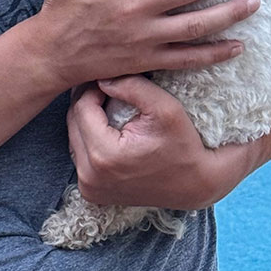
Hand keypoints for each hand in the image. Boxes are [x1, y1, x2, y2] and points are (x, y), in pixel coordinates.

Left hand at [67, 75, 248, 210]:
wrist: (196, 184)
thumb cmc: (184, 145)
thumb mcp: (165, 107)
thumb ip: (131, 86)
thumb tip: (101, 78)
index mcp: (104, 156)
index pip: (81, 108)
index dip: (92, 88)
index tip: (107, 78)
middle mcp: (89, 176)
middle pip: (73, 123)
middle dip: (87, 102)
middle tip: (105, 88)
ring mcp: (89, 188)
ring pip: (74, 138)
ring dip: (87, 120)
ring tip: (107, 107)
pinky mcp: (92, 193)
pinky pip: (81, 155)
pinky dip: (90, 139)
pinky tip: (107, 129)